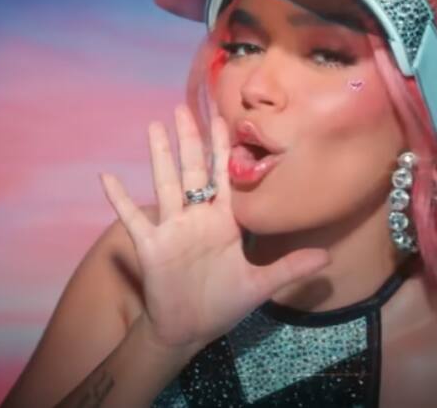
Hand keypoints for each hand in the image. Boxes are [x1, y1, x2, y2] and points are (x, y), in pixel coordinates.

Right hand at [100, 104, 329, 353]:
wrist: (189, 329)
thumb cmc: (223, 303)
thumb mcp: (260, 286)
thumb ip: (290, 269)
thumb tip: (328, 259)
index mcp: (223, 221)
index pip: (225, 177)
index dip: (224, 149)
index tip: (225, 119)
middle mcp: (197, 218)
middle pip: (193, 171)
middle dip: (190, 140)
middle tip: (184, 107)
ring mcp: (172, 228)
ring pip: (166, 184)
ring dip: (160, 156)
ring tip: (154, 126)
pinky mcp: (150, 245)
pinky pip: (132, 218)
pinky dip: (120, 199)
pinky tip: (107, 177)